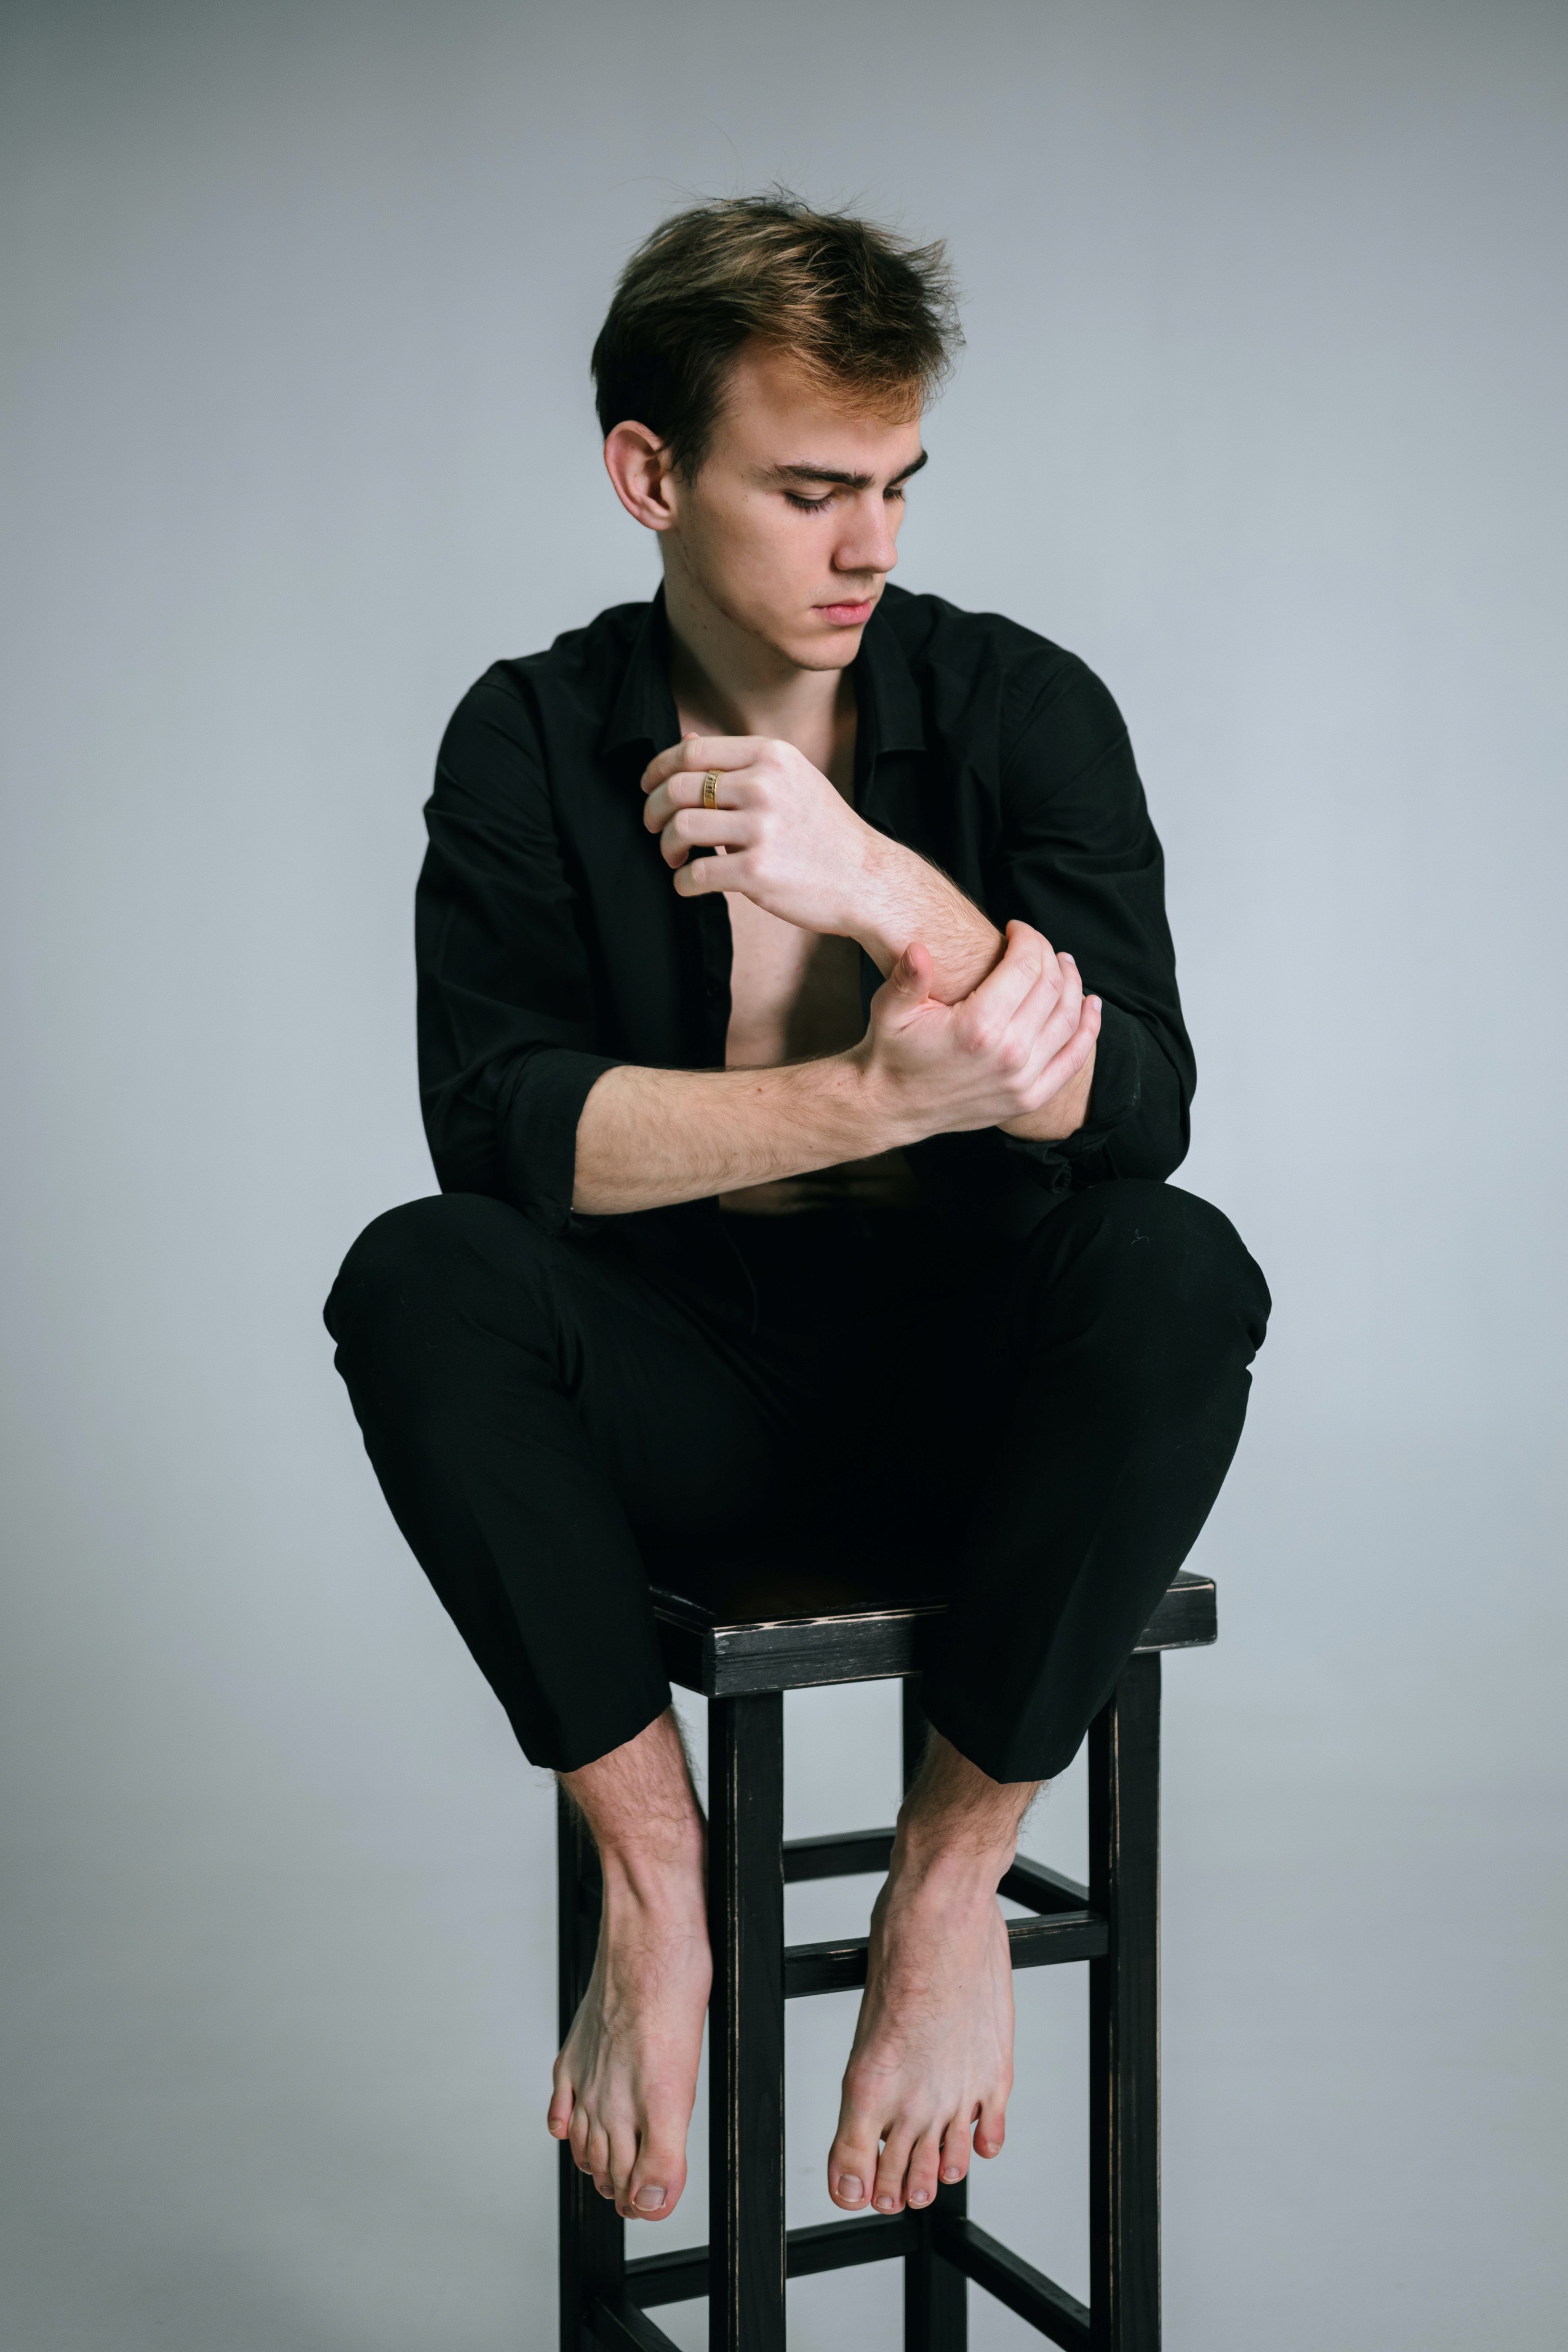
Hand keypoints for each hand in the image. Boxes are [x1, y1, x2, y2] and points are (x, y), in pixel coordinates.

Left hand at [640, 734, 881, 935]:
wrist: (866, 878)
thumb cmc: (824, 831)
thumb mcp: (791, 779)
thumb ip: (739, 762)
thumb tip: (686, 740)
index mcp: (771, 756)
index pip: (692, 751)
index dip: (658, 768)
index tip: (648, 786)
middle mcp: (765, 785)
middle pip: (679, 788)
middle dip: (654, 810)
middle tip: (654, 827)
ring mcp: (762, 828)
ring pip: (680, 828)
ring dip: (666, 846)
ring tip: (674, 857)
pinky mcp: (757, 871)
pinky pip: (694, 873)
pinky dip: (682, 882)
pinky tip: (689, 884)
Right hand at [856, 921, 1101, 1141]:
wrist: (891, 1107)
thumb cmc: (892, 1051)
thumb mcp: (890, 1009)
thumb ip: (907, 977)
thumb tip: (919, 948)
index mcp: (978, 1028)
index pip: (1026, 966)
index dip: (1027, 938)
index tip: (1015, 929)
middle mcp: (1008, 1055)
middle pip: (1052, 987)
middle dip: (1049, 955)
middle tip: (1037, 945)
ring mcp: (1022, 1080)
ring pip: (1069, 1018)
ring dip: (1073, 984)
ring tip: (1064, 965)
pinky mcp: (1029, 1098)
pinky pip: (1074, 1059)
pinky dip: (1088, 1029)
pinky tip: (1090, 1005)